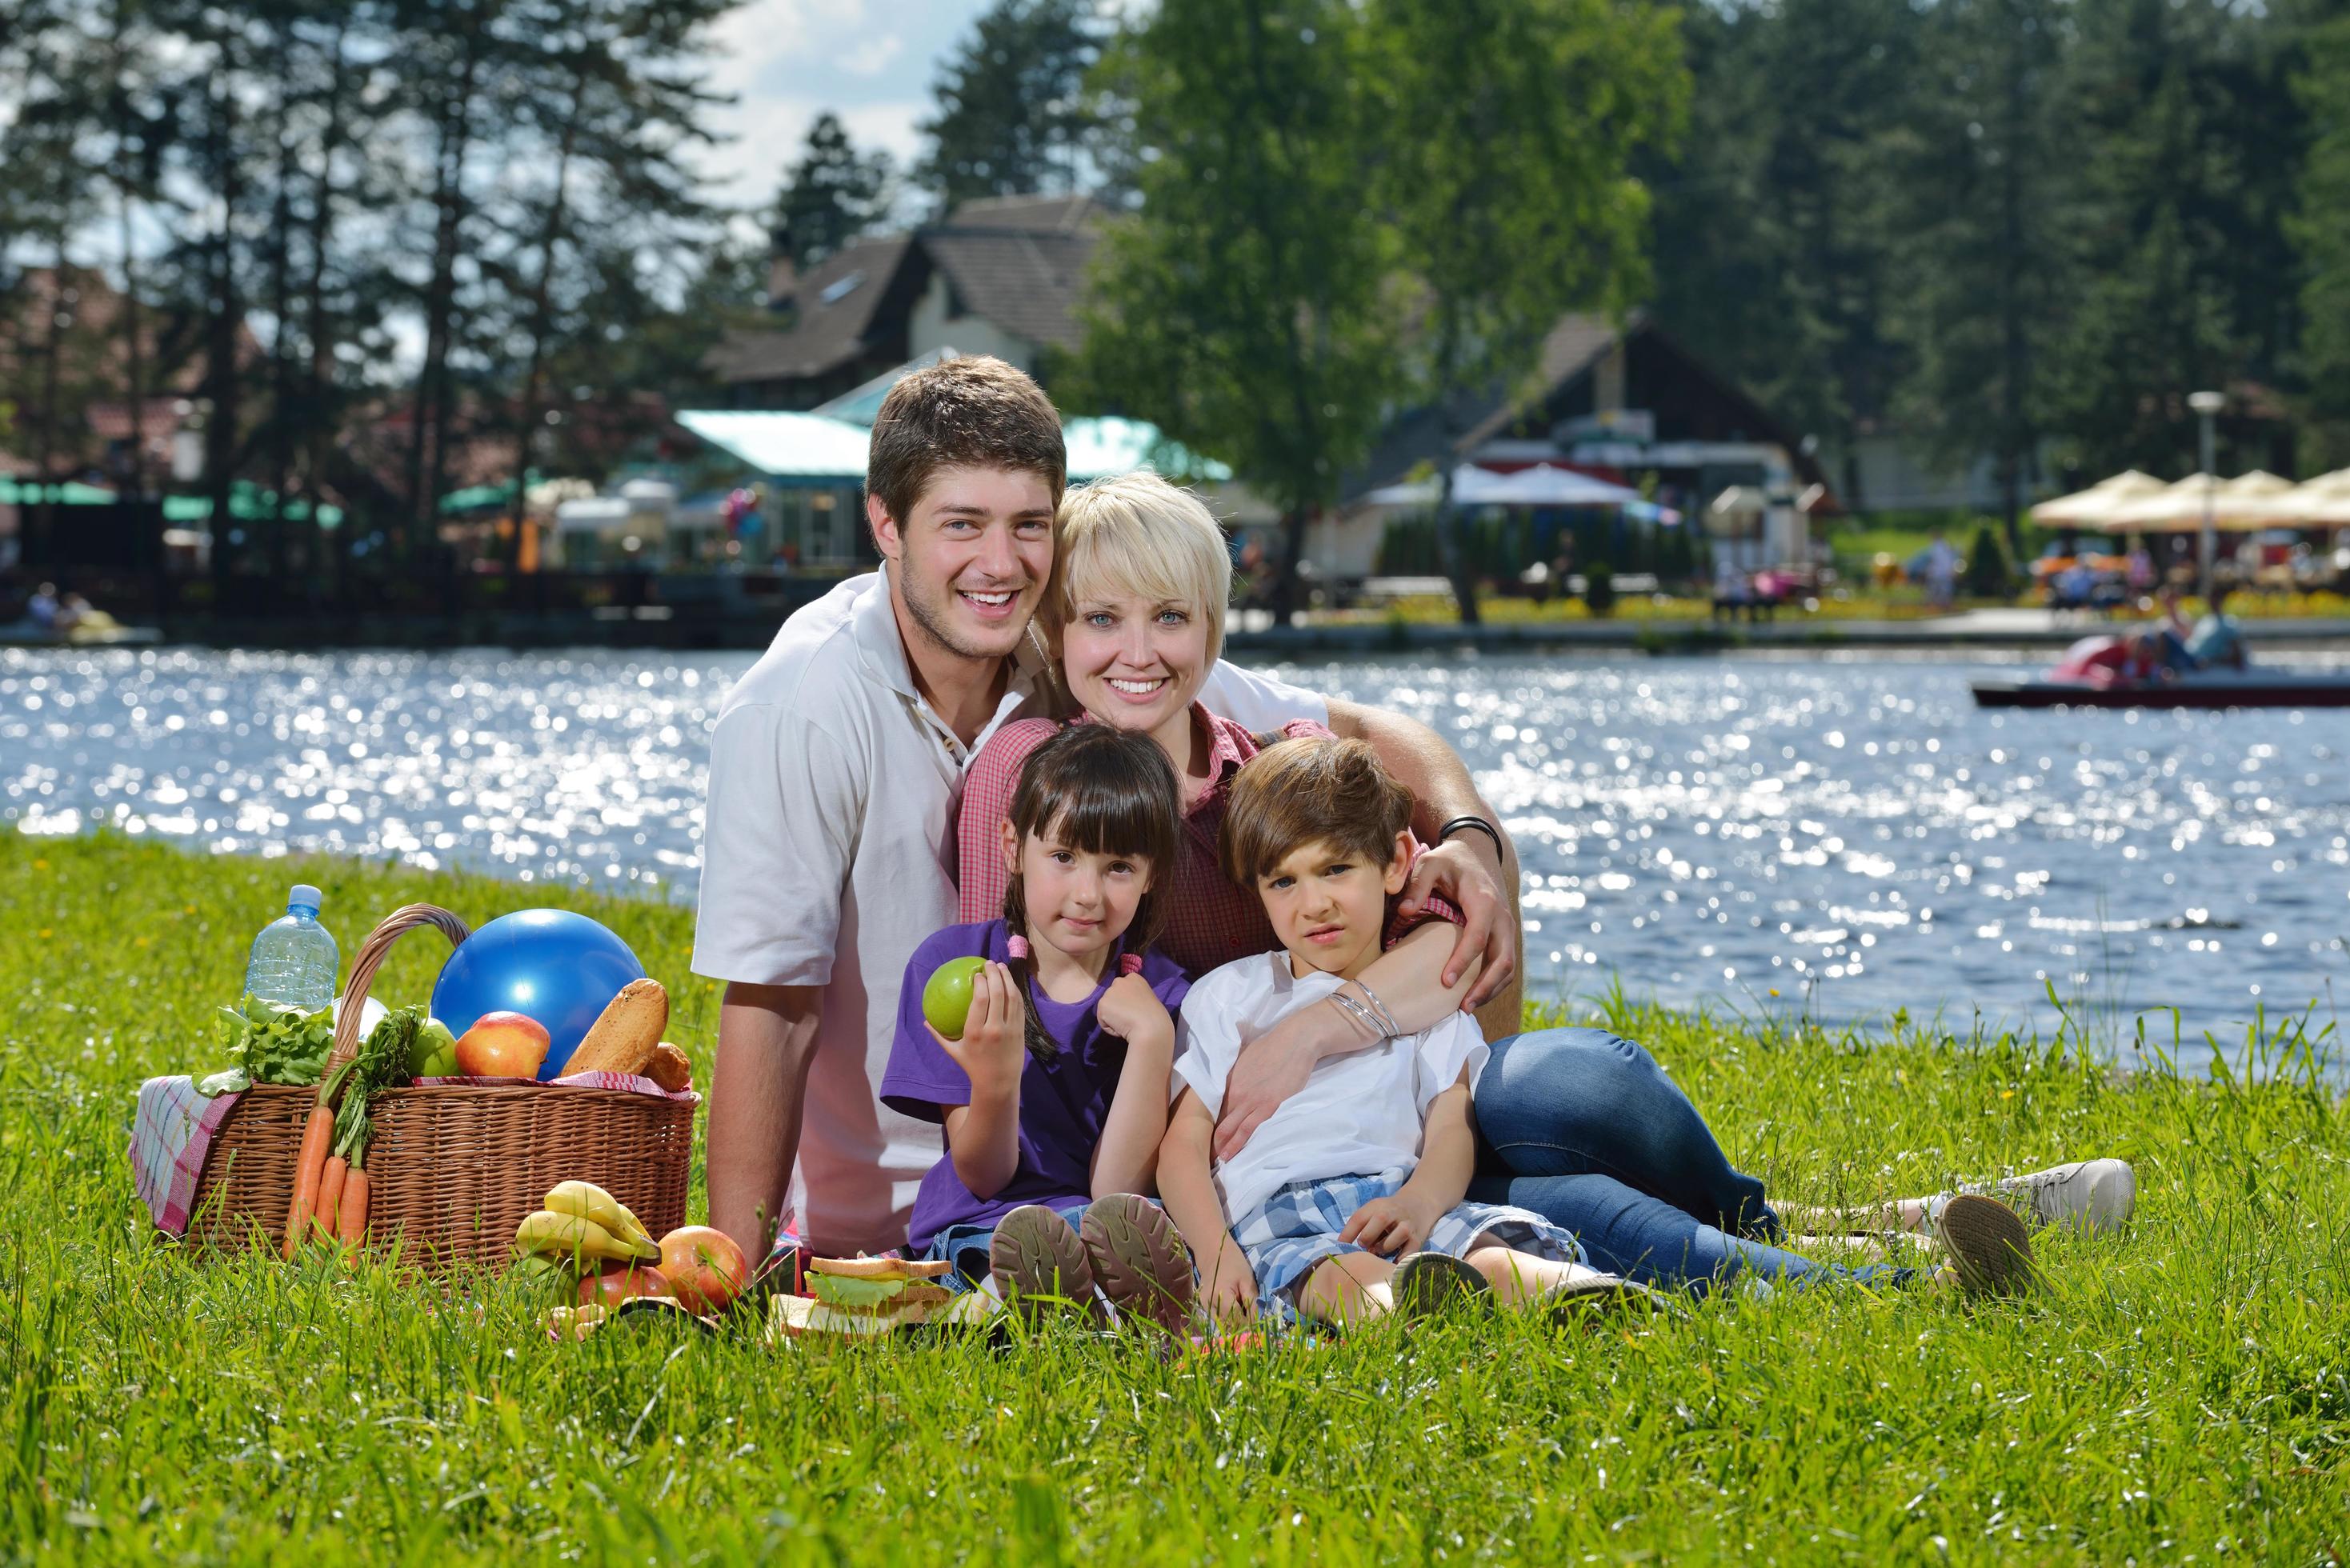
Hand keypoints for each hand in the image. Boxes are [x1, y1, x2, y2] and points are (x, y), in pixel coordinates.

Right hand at [927, 961, 1024, 1095]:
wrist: (998, 1082)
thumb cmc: (973, 1066)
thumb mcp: (954, 1052)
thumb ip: (939, 1035)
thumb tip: (925, 1021)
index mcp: (975, 1032)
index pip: (980, 1000)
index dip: (980, 982)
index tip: (977, 974)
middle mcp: (994, 1028)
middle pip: (997, 993)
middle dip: (994, 974)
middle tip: (989, 963)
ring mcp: (1010, 1028)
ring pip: (1011, 996)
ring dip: (1006, 978)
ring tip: (1000, 967)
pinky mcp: (1020, 1030)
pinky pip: (1018, 1005)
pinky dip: (1015, 990)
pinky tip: (1009, 982)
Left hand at [1094, 973, 1170, 1048]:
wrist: (1150, 1026)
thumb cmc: (1155, 1016)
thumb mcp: (1147, 998)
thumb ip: (1135, 997)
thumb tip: (1128, 1006)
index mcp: (1133, 978)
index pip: (1123, 990)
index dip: (1128, 1001)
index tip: (1135, 1009)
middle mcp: (1119, 981)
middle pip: (1113, 997)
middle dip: (1118, 1007)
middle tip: (1130, 1017)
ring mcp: (1109, 992)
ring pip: (1107, 1010)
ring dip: (1114, 1019)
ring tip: (1128, 1024)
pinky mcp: (1102, 1004)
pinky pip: (1103, 1021)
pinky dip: (1111, 1028)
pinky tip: (1122, 1027)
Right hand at [1196, 1234, 1258, 1326]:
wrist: (1213, 1253)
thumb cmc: (1234, 1263)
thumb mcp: (1248, 1281)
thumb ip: (1252, 1302)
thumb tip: (1256, 1323)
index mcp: (1219, 1294)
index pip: (1236, 1319)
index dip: (1249, 1324)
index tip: (1259, 1326)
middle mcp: (1208, 1303)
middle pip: (1228, 1325)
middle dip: (1242, 1325)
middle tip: (1254, 1320)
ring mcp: (1204, 1306)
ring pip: (1222, 1324)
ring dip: (1235, 1323)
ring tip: (1245, 1314)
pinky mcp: (1203, 1306)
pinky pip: (1218, 1319)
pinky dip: (1228, 1319)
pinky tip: (1236, 1311)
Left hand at [1211, 1020, 1316, 1162]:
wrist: (1294, 1042)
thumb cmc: (1271, 1047)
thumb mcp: (1243, 1057)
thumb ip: (1233, 1073)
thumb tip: (1225, 1081)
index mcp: (1228, 1080)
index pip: (1211, 1107)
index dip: (1204, 1123)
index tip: (1198, 1135)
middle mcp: (1236, 1092)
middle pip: (1218, 1121)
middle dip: (1210, 1138)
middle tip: (1203, 1154)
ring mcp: (1252, 1101)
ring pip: (1231, 1129)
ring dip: (1223, 1146)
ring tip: (1218, 1160)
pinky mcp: (1269, 1106)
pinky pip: (1250, 1129)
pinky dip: (1240, 1143)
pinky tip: (1233, 1153)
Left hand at [1338, 1192, 1439, 1256]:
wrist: (1418, 1204)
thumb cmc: (1389, 1213)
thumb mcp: (1374, 1211)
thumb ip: (1361, 1226)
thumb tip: (1346, 1248)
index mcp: (1378, 1205)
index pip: (1360, 1217)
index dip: (1348, 1233)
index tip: (1341, 1246)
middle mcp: (1394, 1212)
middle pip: (1380, 1219)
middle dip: (1368, 1235)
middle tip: (1364, 1246)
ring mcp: (1408, 1225)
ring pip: (1399, 1234)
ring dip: (1385, 1247)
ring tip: (1379, 1251)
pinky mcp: (1418, 1239)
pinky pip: (1410, 1250)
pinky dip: (1401, 1258)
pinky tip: (1393, 1261)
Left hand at [1396, 835, 1512, 1009]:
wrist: (1477, 854)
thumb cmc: (1450, 861)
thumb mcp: (1430, 863)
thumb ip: (1417, 884)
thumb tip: (1404, 910)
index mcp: (1484, 901)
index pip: (1477, 937)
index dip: (1463, 962)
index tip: (1445, 981)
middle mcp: (1502, 917)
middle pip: (1502, 959)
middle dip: (1484, 986)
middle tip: (1462, 1007)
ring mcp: (1507, 928)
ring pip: (1509, 966)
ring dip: (1491, 990)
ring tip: (1467, 1008)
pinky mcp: (1505, 936)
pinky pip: (1506, 965)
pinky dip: (1494, 983)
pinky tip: (1474, 996)